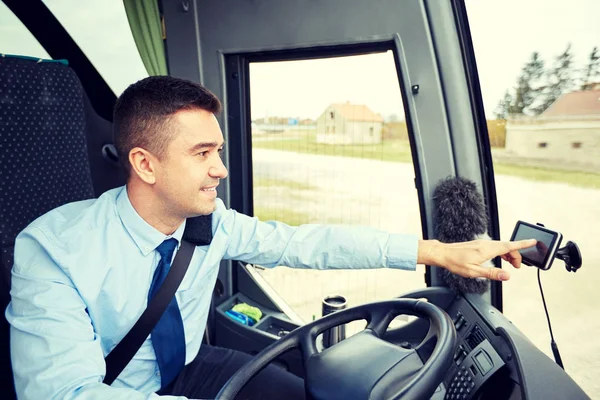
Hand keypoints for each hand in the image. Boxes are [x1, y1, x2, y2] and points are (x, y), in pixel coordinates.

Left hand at [418, 239, 536, 280]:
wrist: (443, 254)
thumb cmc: (455, 262)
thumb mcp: (474, 272)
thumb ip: (492, 273)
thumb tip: (507, 276)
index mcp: (487, 249)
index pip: (509, 246)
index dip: (523, 244)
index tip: (533, 241)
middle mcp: (486, 244)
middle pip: (507, 247)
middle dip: (516, 255)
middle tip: (518, 267)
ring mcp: (482, 243)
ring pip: (501, 246)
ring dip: (509, 254)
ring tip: (512, 264)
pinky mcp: (479, 245)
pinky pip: (495, 246)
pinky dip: (502, 252)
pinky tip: (500, 258)